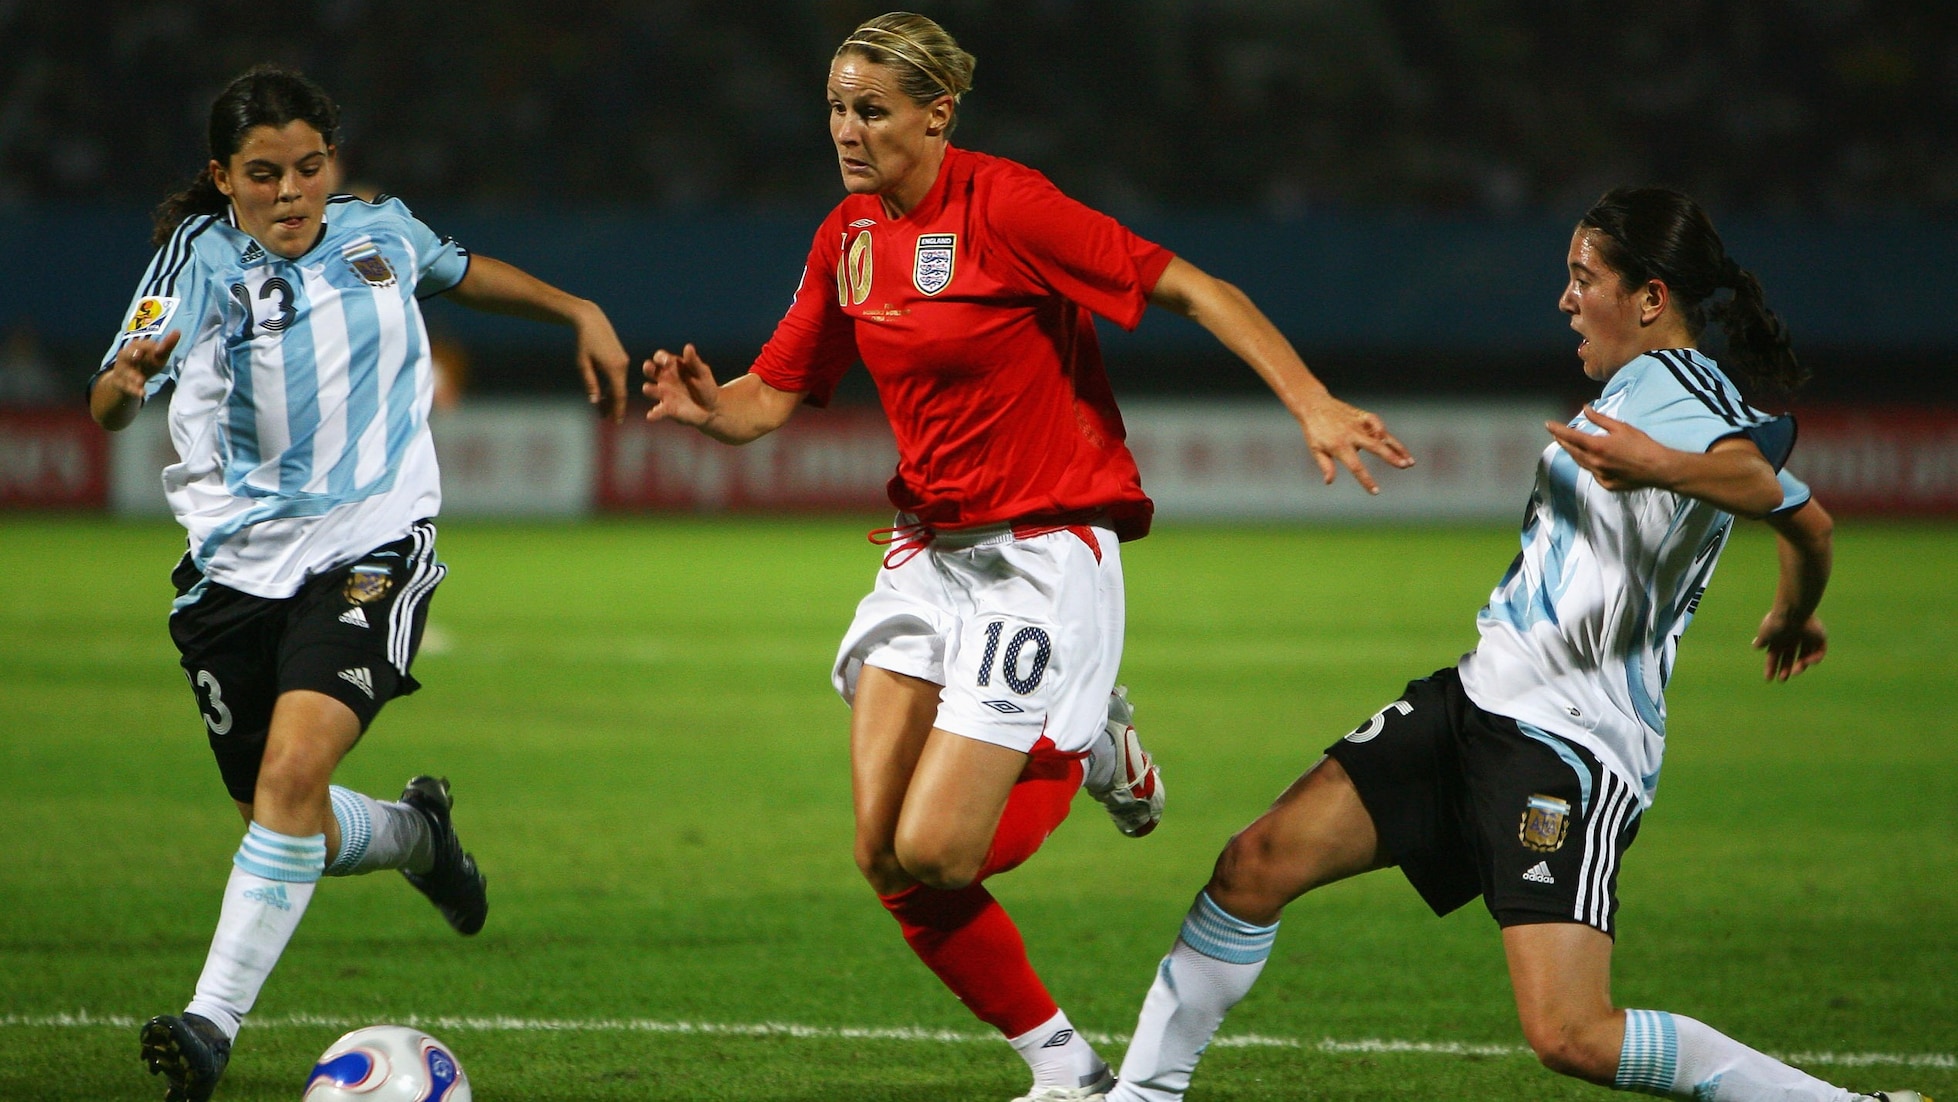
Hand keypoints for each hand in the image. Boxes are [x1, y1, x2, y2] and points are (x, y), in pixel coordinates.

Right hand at [106, 331, 180, 397]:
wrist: (129, 379)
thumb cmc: (147, 363)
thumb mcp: (159, 355)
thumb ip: (167, 344)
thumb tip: (178, 331)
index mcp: (136, 347)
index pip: (141, 344)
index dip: (149, 346)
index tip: (160, 348)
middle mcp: (126, 357)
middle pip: (126, 355)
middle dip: (132, 355)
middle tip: (138, 357)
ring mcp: (122, 370)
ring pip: (125, 372)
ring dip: (132, 375)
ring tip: (140, 381)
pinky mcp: (121, 383)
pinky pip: (126, 386)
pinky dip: (134, 390)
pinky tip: (142, 393)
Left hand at [574, 309, 630, 422]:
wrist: (592, 320)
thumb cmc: (583, 342)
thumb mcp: (583, 364)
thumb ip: (590, 383)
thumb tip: (595, 401)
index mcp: (614, 368)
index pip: (619, 395)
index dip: (618, 410)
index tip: (616, 422)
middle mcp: (623, 366)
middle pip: (620, 391)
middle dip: (613, 406)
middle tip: (604, 418)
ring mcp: (623, 362)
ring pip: (619, 385)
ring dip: (612, 396)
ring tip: (602, 408)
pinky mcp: (621, 358)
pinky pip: (618, 377)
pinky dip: (613, 387)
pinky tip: (605, 394)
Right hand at [641, 343, 719, 427]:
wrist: (712, 408)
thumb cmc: (706, 386)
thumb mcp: (702, 372)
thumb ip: (694, 361)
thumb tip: (688, 347)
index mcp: (672, 366)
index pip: (660, 357)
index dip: (661, 357)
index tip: (667, 361)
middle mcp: (664, 378)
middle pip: (649, 370)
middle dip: (648, 368)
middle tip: (650, 368)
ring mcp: (663, 394)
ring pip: (649, 388)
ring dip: (649, 388)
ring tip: (651, 389)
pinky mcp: (667, 409)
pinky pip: (657, 411)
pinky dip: (653, 413)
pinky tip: (652, 415)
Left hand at [1298, 396, 1412, 494]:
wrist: (1313, 405)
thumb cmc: (1314, 430)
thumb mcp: (1315, 449)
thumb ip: (1325, 465)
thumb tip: (1329, 482)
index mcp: (1339, 446)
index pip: (1356, 467)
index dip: (1366, 480)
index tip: (1376, 492)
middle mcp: (1351, 435)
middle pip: (1375, 447)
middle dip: (1392, 457)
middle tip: (1405, 466)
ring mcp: (1357, 424)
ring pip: (1381, 435)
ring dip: (1397, 447)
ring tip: (1410, 460)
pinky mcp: (1361, 415)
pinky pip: (1375, 422)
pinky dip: (1383, 430)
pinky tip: (1390, 441)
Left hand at [1545, 406, 1672, 490]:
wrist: (1658, 468)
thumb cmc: (1642, 445)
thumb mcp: (1621, 427)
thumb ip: (1600, 419)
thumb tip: (1585, 409)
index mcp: (1597, 447)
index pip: (1571, 437)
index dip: (1557, 430)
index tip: (1548, 425)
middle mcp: (1595, 462)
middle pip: (1572, 451)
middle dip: (1563, 442)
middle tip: (1556, 434)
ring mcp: (1600, 475)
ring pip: (1581, 463)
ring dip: (1574, 453)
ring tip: (1569, 445)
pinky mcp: (1606, 484)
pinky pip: (1592, 473)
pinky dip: (1589, 464)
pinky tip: (1590, 459)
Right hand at [1753, 609, 1826, 680]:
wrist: (1794, 610)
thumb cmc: (1777, 621)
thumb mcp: (1765, 632)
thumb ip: (1761, 640)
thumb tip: (1755, 646)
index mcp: (1779, 637)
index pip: (1774, 655)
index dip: (1771, 667)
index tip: (1768, 679)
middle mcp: (1793, 638)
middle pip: (1789, 657)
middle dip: (1785, 669)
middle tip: (1782, 679)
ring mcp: (1807, 638)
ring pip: (1805, 657)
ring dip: (1800, 666)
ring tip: (1795, 670)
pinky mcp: (1820, 637)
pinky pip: (1819, 652)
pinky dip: (1814, 659)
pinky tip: (1807, 661)